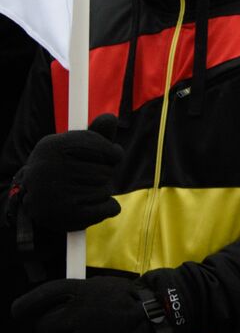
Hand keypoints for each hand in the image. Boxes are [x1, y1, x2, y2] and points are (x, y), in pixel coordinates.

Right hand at [12, 114, 121, 231]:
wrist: (34, 200)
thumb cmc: (61, 167)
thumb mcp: (72, 146)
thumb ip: (95, 135)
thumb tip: (111, 118)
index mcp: (52, 147)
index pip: (103, 147)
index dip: (112, 153)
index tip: (112, 156)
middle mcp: (51, 169)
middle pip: (106, 171)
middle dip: (104, 174)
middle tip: (87, 177)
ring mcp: (58, 193)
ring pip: (106, 189)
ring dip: (102, 191)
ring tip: (82, 191)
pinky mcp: (68, 215)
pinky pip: (111, 208)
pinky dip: (108, 207)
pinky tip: (91, 205)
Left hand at [15, 276, 160, 332]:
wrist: (153, 317)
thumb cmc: (123, 298)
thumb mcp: (96, 285)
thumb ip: (70, 296)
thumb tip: (41, 311)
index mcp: (82, 293)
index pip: (42, 297)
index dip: (25, 305)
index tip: (17, 312)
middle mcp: (80, 315)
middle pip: (43, 325)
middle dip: (44, 328)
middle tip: (52, 328)